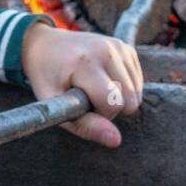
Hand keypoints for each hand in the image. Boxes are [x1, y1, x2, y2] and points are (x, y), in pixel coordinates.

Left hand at [20, 23, 143, 146]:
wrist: (47, 45)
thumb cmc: (48, 78)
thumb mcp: (55, 105)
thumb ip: (85, 126)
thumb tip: (116, 140)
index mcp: (85, 63)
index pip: (113, 105)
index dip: (100, 114)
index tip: (81, 104)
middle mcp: (106, 50)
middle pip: (130, 101)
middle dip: (111, 108)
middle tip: (87, 97)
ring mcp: (119, 47)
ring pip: (136, 94)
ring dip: (118, 99)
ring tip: (94, 88)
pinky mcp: (128, 48)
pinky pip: (138, 83)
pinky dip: (124, 89)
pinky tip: (104, 80)